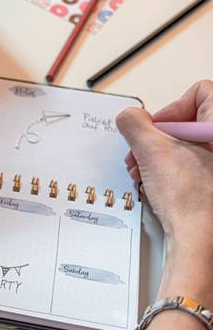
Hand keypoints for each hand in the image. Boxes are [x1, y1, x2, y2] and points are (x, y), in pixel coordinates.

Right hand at [117, 80, 212, 301]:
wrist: (200, 237)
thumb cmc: (191, 198)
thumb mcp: (151, 151)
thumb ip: (135, 125)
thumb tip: (129, 116)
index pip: (199, 92)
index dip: (170, 110)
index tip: (156, 130)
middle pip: (188, 120)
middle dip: (156, 139)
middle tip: (142, 155)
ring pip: (187, 144)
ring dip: (158, 158)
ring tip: (145, 174)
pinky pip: (192, 164)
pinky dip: (170, 172)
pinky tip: (157, 186)